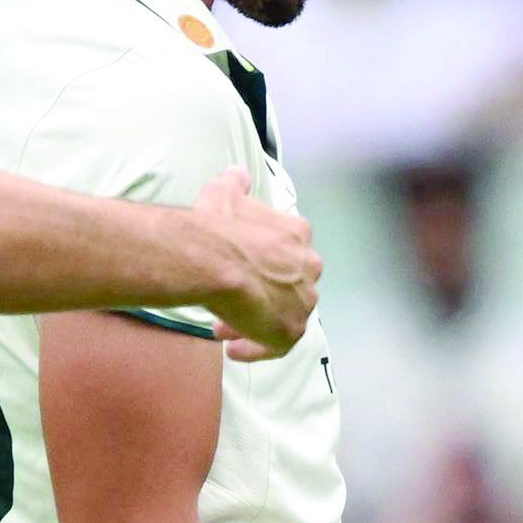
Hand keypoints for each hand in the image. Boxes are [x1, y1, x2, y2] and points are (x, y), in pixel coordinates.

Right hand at [186, 167, 323, 360]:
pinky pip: (277, 346)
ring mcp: (304, 301)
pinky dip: (256, 349)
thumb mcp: (224, 192)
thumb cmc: (216, 226)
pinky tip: (234, 350)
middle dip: (261, 294)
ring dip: (255, 322)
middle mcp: (309, 267)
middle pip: (288, 286)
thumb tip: (237, 173)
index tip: (237, 269)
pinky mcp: (292, 331)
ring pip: (282, 316)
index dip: (261, 263)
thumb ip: (234, 183)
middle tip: (230, 301)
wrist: (212, 260)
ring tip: (223, 327)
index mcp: (298, 234)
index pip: (286, 251)